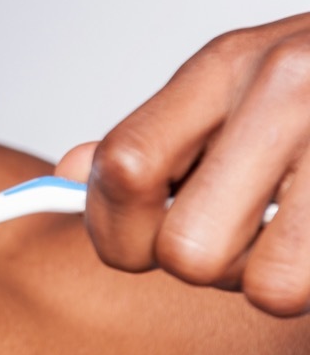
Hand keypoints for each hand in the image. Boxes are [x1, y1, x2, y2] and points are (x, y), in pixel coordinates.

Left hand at [56, 13, 309, 316]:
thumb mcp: (245, 84)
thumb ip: (161, 136)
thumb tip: (69, 172)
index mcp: (228, 64)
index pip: (122, 170)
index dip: (114, 230)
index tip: (139, 239)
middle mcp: (288, 88)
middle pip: (185, 252)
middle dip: (207, 267)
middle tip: (246, 235)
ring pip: (265, 289)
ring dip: (280, 282)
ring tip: (304, 235)